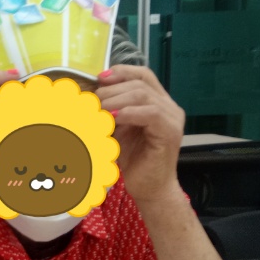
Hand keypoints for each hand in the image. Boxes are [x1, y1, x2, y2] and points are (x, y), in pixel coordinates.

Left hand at [96, 65, 184, 203]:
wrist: (149, 187)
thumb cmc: (131, 160)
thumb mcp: (116, 128)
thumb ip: (109, 110)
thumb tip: (87, 95)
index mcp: (158, 101)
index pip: (142, 75)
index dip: (121, 72)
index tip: (99, 79)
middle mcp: (168, 106)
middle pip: (139, 83)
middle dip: (111, 90)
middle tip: (93, 103)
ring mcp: (172, 118)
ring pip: (143, 94)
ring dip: (116, 100)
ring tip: (99, 112)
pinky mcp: (170, 132)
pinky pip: (151, 113)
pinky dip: (129, 113)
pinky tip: (113, 119)